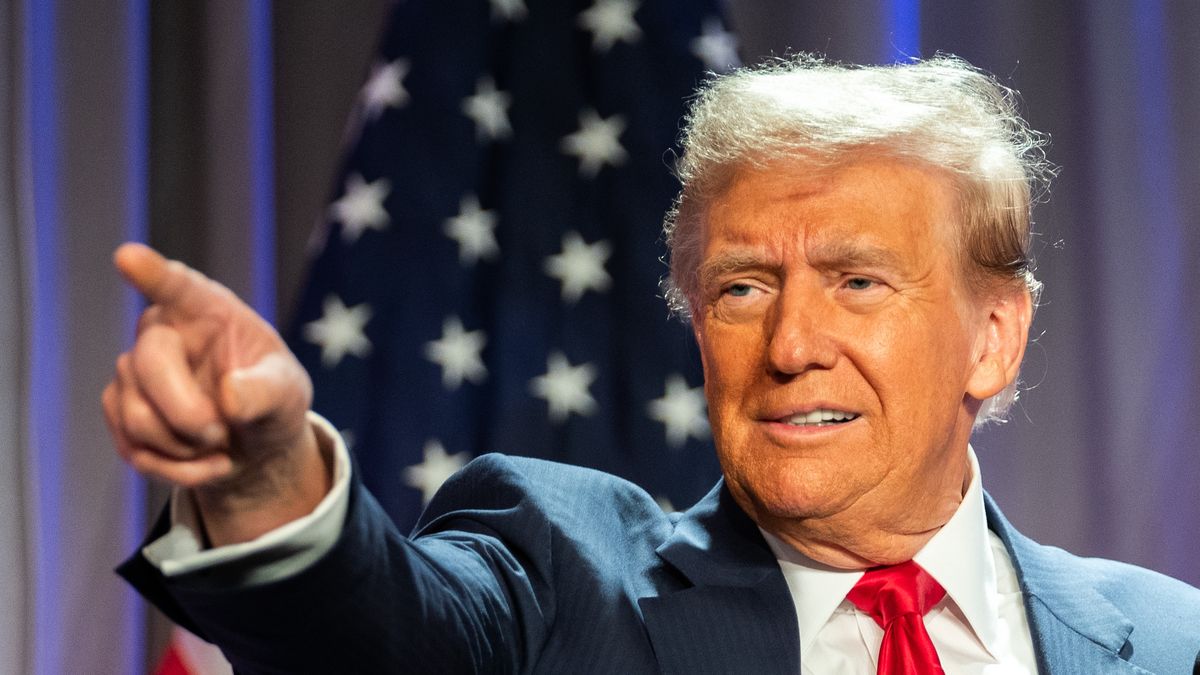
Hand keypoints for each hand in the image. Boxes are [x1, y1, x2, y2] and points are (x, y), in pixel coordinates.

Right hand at [103, 243, 328, 544]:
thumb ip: (266, 392)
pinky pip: (134, 448)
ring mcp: (133, 370)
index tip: (128, 256)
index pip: (177, 286)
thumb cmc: (272, 401)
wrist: (252, 443)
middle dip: (188, 414)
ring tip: (220, 444)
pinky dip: (176, 469)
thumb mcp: (287, 394)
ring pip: (137, 416)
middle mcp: (162, 332)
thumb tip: (229, 397)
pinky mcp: (119, 409)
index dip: (152, 273)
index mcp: (207, 310)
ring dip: (186, 448)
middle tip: (222, 433)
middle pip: (147, 365)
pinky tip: (206, 463)